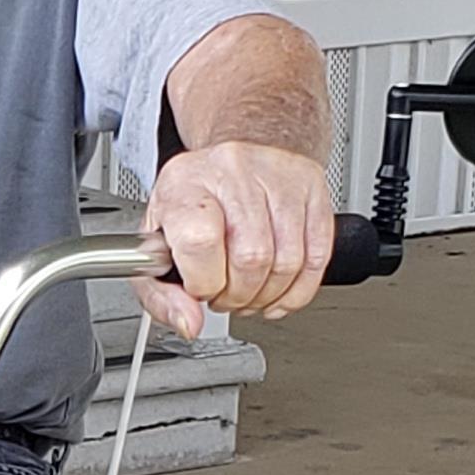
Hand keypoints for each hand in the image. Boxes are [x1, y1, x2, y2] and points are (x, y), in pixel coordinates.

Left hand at [140, 138, 334, 331]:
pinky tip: (278, 293)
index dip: (203, 281)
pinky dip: (298, 291)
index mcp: (187, 184)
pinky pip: (317, 258)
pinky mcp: (313, 192)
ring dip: (267, 296)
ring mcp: (280, 179)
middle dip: (237, 295)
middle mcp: (234, 173)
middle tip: (225, 295)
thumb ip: (161, 295)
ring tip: (249, 293)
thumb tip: (189, 324)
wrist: (242, 149)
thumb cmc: (197, 200)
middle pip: (251, 257)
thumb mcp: (157, 244)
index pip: (200, 241)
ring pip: (287, 262)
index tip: (200, 288)